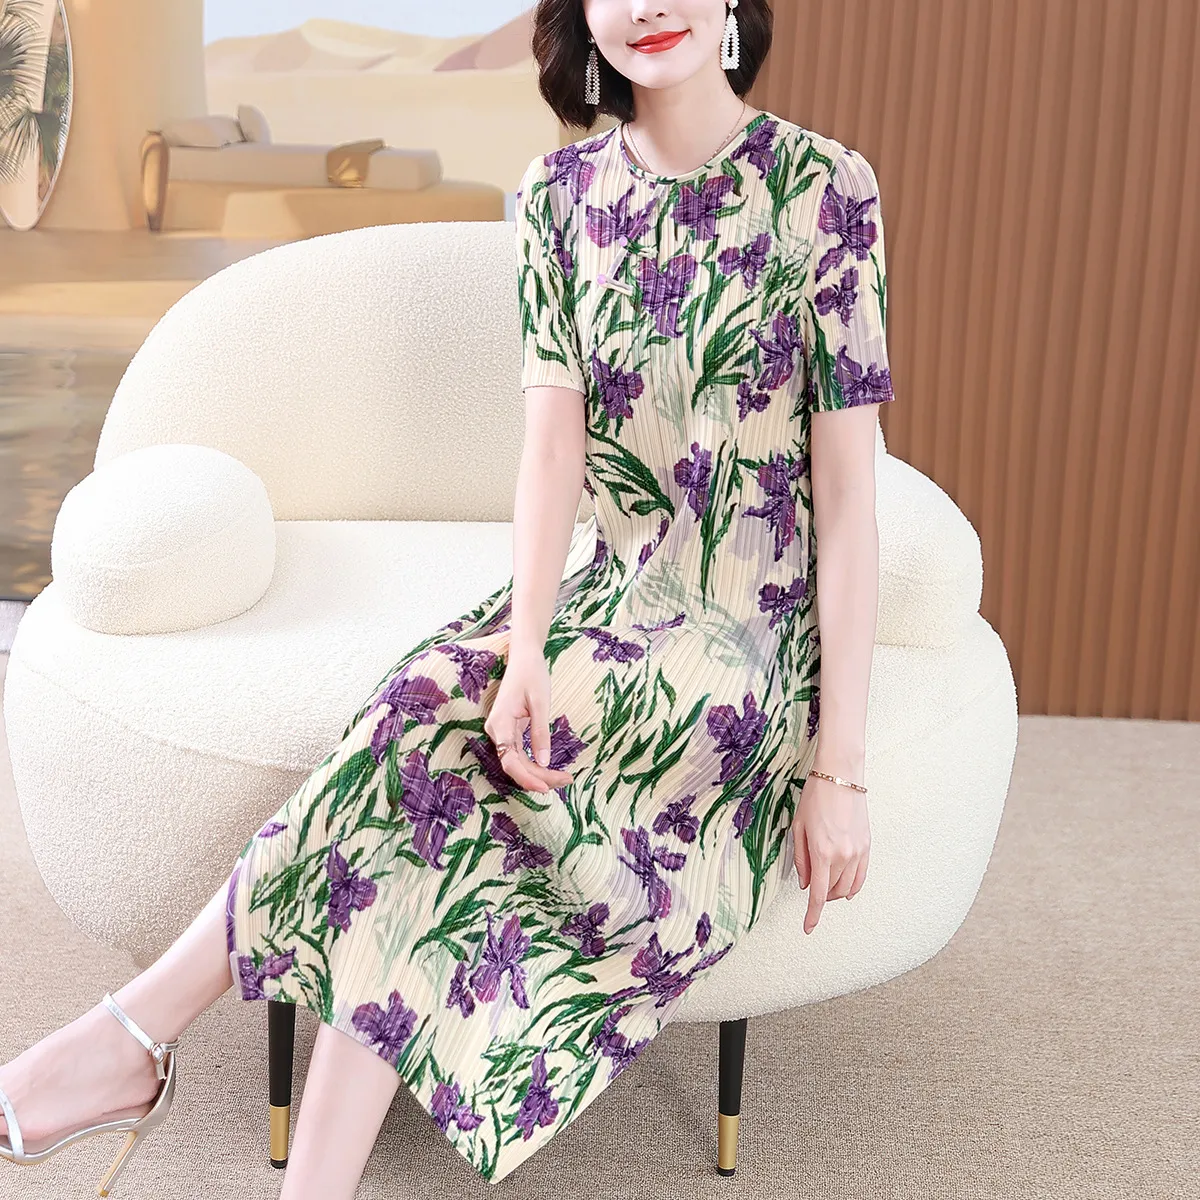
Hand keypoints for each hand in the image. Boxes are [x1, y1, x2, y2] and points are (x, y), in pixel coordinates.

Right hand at [484, 643, 574, 794]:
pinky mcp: (508, 731)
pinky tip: (550, 769)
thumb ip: (540, 732)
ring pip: (517, 762)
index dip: (527, 778)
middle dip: (540, 777)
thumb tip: (544, 761)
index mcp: (500, 723)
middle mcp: (496, 730)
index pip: (510, 761)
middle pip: (515, 765)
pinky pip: (519, 754)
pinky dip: (534, 764)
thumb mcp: (540, 702)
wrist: (524, 657)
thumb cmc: (532, 674)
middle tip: (567, 780)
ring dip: (538, 773)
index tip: (546, 787)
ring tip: (564, 777)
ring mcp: (501, 732)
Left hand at [792, 774, 869, 933]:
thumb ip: (801, 859)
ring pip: (849, 887)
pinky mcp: (867, 846)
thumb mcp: (798, 828)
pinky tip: (846, 888)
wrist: (840, 777)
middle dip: (822, 898)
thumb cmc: (815, 798)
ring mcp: (858, 852)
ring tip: (826, 886)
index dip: (812, 914)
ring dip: (836, 892)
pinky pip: (862, 876)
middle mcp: (843, 856)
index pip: (818, 894)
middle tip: (812, 890)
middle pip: (834, 892)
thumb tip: (804, 882)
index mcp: (822, 852)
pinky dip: (853, 886)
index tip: (808, 927)